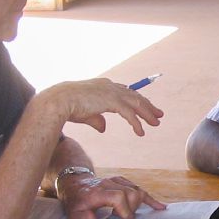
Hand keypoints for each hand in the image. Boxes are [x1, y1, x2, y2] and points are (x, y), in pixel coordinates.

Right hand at [39, 79, 163, 135]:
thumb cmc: (68, 106)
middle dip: (147, 106)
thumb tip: (104, 128)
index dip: (136, 100)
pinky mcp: (112, 101)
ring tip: (156, 123)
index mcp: (103, 86)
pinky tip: (141, 132)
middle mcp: (110, 86)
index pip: (125, 92)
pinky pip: (129, 114)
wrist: (59, 101)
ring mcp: (112, 92)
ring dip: (148, 113)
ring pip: (136, 103)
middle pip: (134, 96)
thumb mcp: (85, 114)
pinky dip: (137, 123)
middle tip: (159, 114)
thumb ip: (97, 120)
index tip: (145, 107)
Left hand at [59, 174, 165, 218]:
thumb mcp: (73, 214)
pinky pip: (137, 188)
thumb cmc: (75, 202)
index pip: (118, 197)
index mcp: (97, 193)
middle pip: (130, 193)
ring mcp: (116, 181)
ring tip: (132, 214)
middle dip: (132, 209)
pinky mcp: (121, 181)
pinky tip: (160, 207)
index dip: (125, 210)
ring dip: (138, 205)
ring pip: (136, 190)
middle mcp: (108, 184)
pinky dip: (148, 199)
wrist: (74, 183)